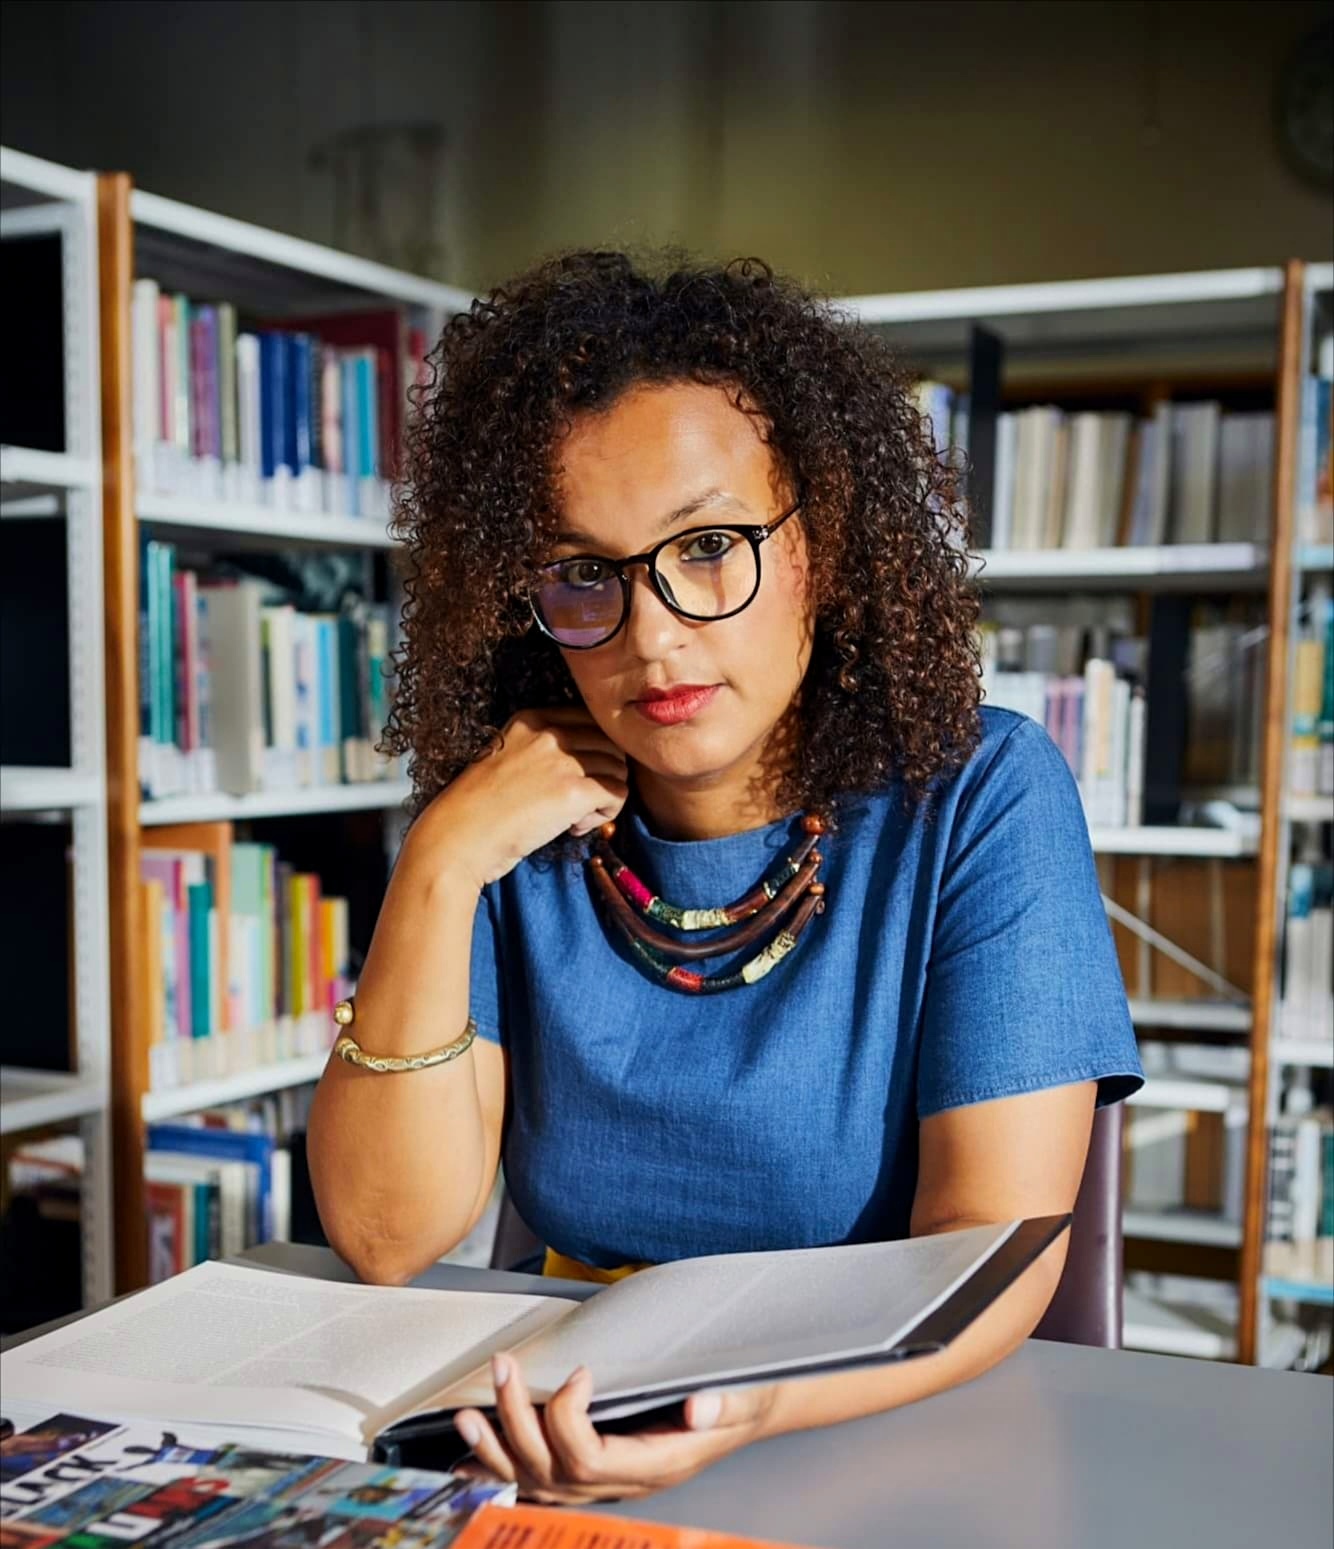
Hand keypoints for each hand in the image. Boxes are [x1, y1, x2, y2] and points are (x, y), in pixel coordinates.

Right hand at [411, 707, 628, 888]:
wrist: (458, 836)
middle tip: (582, 803)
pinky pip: (617, 794)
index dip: (595, 751)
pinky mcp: (574, 791)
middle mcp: (551, 733)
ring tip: (576, 818)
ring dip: (606, 797)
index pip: (590, 720)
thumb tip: (584, 766)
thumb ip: (541, 751)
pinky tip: (576, 828)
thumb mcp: (506, 758)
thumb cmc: (477, 808)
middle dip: (606, 773)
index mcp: (532, 718)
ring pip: (619, 769)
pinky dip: (606, 814)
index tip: (578, 777)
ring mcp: (564, 760)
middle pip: (611, 743)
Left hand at [452, 1353, 777, 1504]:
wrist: (745, 1415)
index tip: (579, 1371)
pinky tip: (470, 1457)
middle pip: (550, 1469)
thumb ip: (722, 1405)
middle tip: (503, 1366)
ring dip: (496, 1449)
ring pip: (536, 1484)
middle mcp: (622, 1483)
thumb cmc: (740, 1401)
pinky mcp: (593, 1473)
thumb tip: (699, 1407)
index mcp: (653, 1465)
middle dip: (517, 1419)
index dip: (568, 1417)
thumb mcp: (742, 1397)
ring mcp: (605, 1485)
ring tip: (466, 1415)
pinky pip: (537, 1485)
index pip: (588, 1458)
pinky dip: (500, 1470)